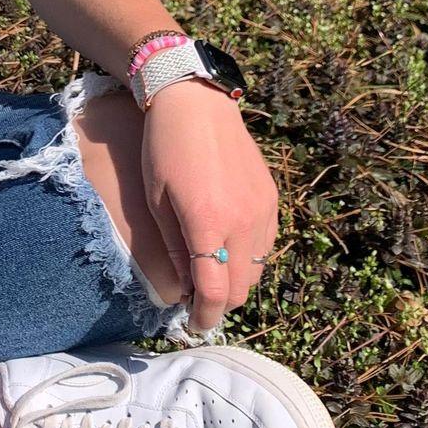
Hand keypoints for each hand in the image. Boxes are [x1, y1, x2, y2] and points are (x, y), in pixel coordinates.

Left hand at [139, 79, 279, 334]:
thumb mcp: (156, 201)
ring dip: (236, 282)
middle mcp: (242, 221)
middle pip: (241, 290)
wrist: (197, 103)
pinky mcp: (271, 200)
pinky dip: (249, 258)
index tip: (194, 324)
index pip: (215, 292)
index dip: (204, 316)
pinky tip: (228, 246)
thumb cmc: (165, 149)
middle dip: (220, 303)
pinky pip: (267, 245)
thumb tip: (184, 289)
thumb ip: (172, 249)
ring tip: (211, 271)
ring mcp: (262, 210)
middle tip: (196, 298)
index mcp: (208, 223)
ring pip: (259, 271)